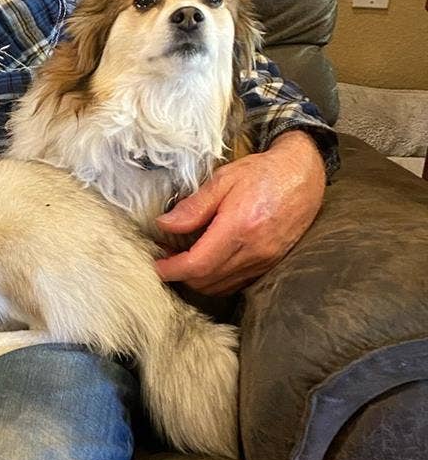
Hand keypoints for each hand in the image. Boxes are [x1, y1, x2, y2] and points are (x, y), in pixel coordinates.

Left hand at [153, 130, 325, 294]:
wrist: (303, 176)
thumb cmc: (262, 173)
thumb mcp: (223, 179)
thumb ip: (194, 206)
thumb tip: (165, 225)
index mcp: (239, 228)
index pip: (198, 265)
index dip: (172, 270)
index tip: (156, 265)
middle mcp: (254, 251)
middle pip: (207, 281)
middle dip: (180, 275)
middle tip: (165, 256)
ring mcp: (265, 261)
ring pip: (221, 286)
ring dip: (197, 279)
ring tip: (182, 257)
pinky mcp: (271, 264)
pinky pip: (237, 283)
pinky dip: (216, 279)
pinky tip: (207, 260)